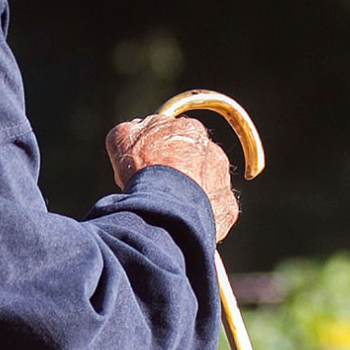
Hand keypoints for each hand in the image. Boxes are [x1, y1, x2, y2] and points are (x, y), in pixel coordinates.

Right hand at [106, 113, 238, 238]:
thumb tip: (135, 130)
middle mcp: (212, 150)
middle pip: (193, 159)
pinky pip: (214, 209)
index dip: (158, 149)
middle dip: (177, 170)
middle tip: (155, 187)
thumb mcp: (122, 138)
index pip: (175, 134)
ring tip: (167, 207)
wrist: (165, 207)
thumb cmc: (142, 170)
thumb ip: (131, 130)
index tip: (146, 163)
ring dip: (189, 192)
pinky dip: (199, 214)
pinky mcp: (227, 207)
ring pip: (205, 184)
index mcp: (189, 129)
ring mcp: (222, 179)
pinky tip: (181, 220)